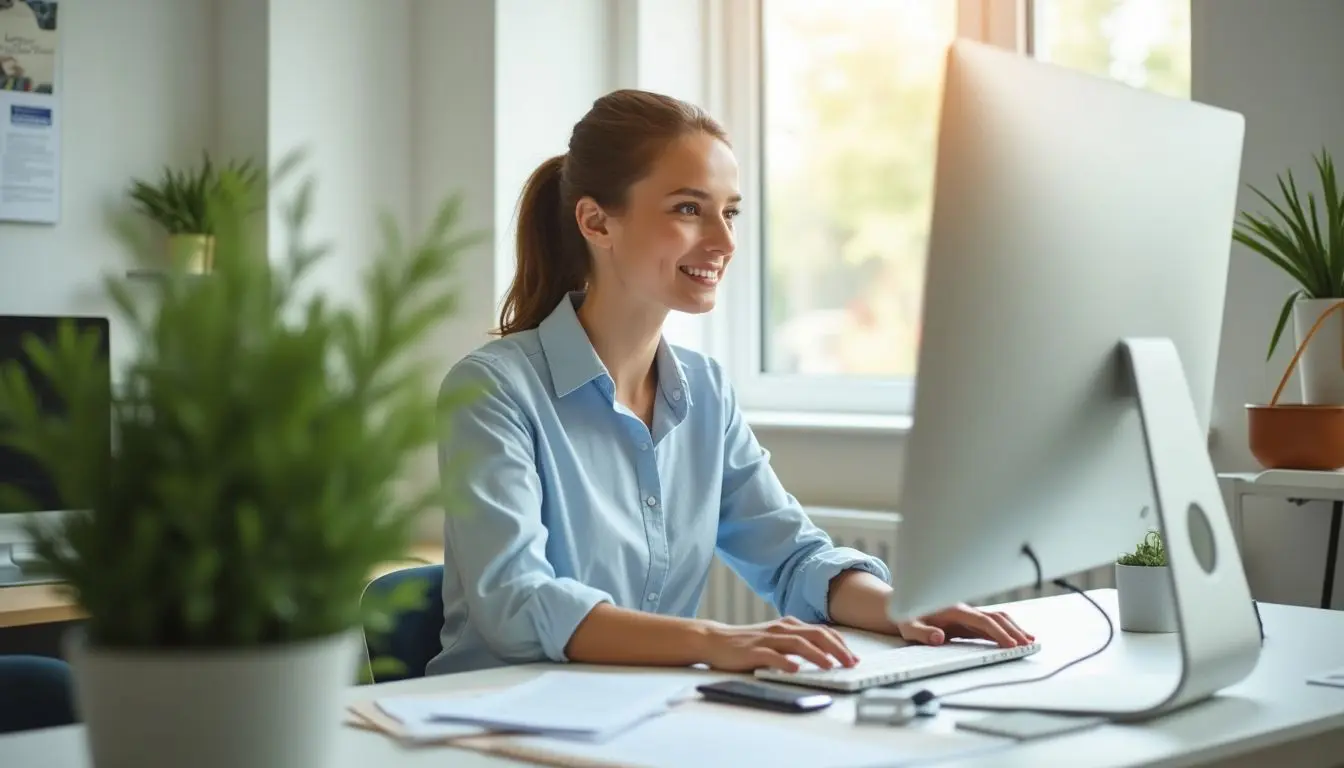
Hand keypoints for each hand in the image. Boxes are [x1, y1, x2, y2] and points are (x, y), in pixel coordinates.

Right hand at [696, 616, 859, 672]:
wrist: (714, 640)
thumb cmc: (747, 643)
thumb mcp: (776, 638)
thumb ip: (796, 643)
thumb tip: (823, 655)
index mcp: (789, 625)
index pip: (822, 631)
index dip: (841, 644)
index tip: (854, 657)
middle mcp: (781, 629)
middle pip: (816, 635)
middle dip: (837, 649)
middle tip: (851, 663)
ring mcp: (767, 639)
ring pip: (798, 643)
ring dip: (817, 655)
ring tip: (831, 666)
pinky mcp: (753, 651)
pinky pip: (772, 656)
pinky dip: (785, 662)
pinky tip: (795, 670)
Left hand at [894, 603, 1033, 647]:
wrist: (903, 606)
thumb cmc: (906, 617)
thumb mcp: (908, 626)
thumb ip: (923, 633)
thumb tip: (940, 638)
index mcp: (953, 610)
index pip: (982, 621)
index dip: (998, 632)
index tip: (1011, 644)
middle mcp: (964, 610)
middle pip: (995, 618)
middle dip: (1013, 630)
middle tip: (1028, 645)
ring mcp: (967, 615)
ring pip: (996, 618)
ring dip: (1013, 628)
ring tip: (1030, 641)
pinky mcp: (968, 621)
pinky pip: (990, 624)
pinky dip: (1006, 629)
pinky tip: (1016, 637)